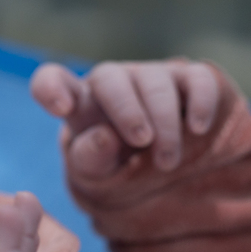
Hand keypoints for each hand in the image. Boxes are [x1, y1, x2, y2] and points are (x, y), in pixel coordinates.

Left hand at [30, 59, 221, 176]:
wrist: (169, 166)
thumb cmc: (120, 167)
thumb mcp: (98, 174)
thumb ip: (91, 159)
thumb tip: (104, 136)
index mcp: (79, 104)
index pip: (51, 81)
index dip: (51, 87)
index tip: (62, 107)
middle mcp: (113, 84)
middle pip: (109, 78)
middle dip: (126, 110)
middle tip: (141, 142)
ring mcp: (152, 77)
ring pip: (155, 81)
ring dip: (164, 121)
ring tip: (167, 162)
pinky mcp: (192, 79)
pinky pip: (197, 77)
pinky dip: (199, 101)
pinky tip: (198, 128)